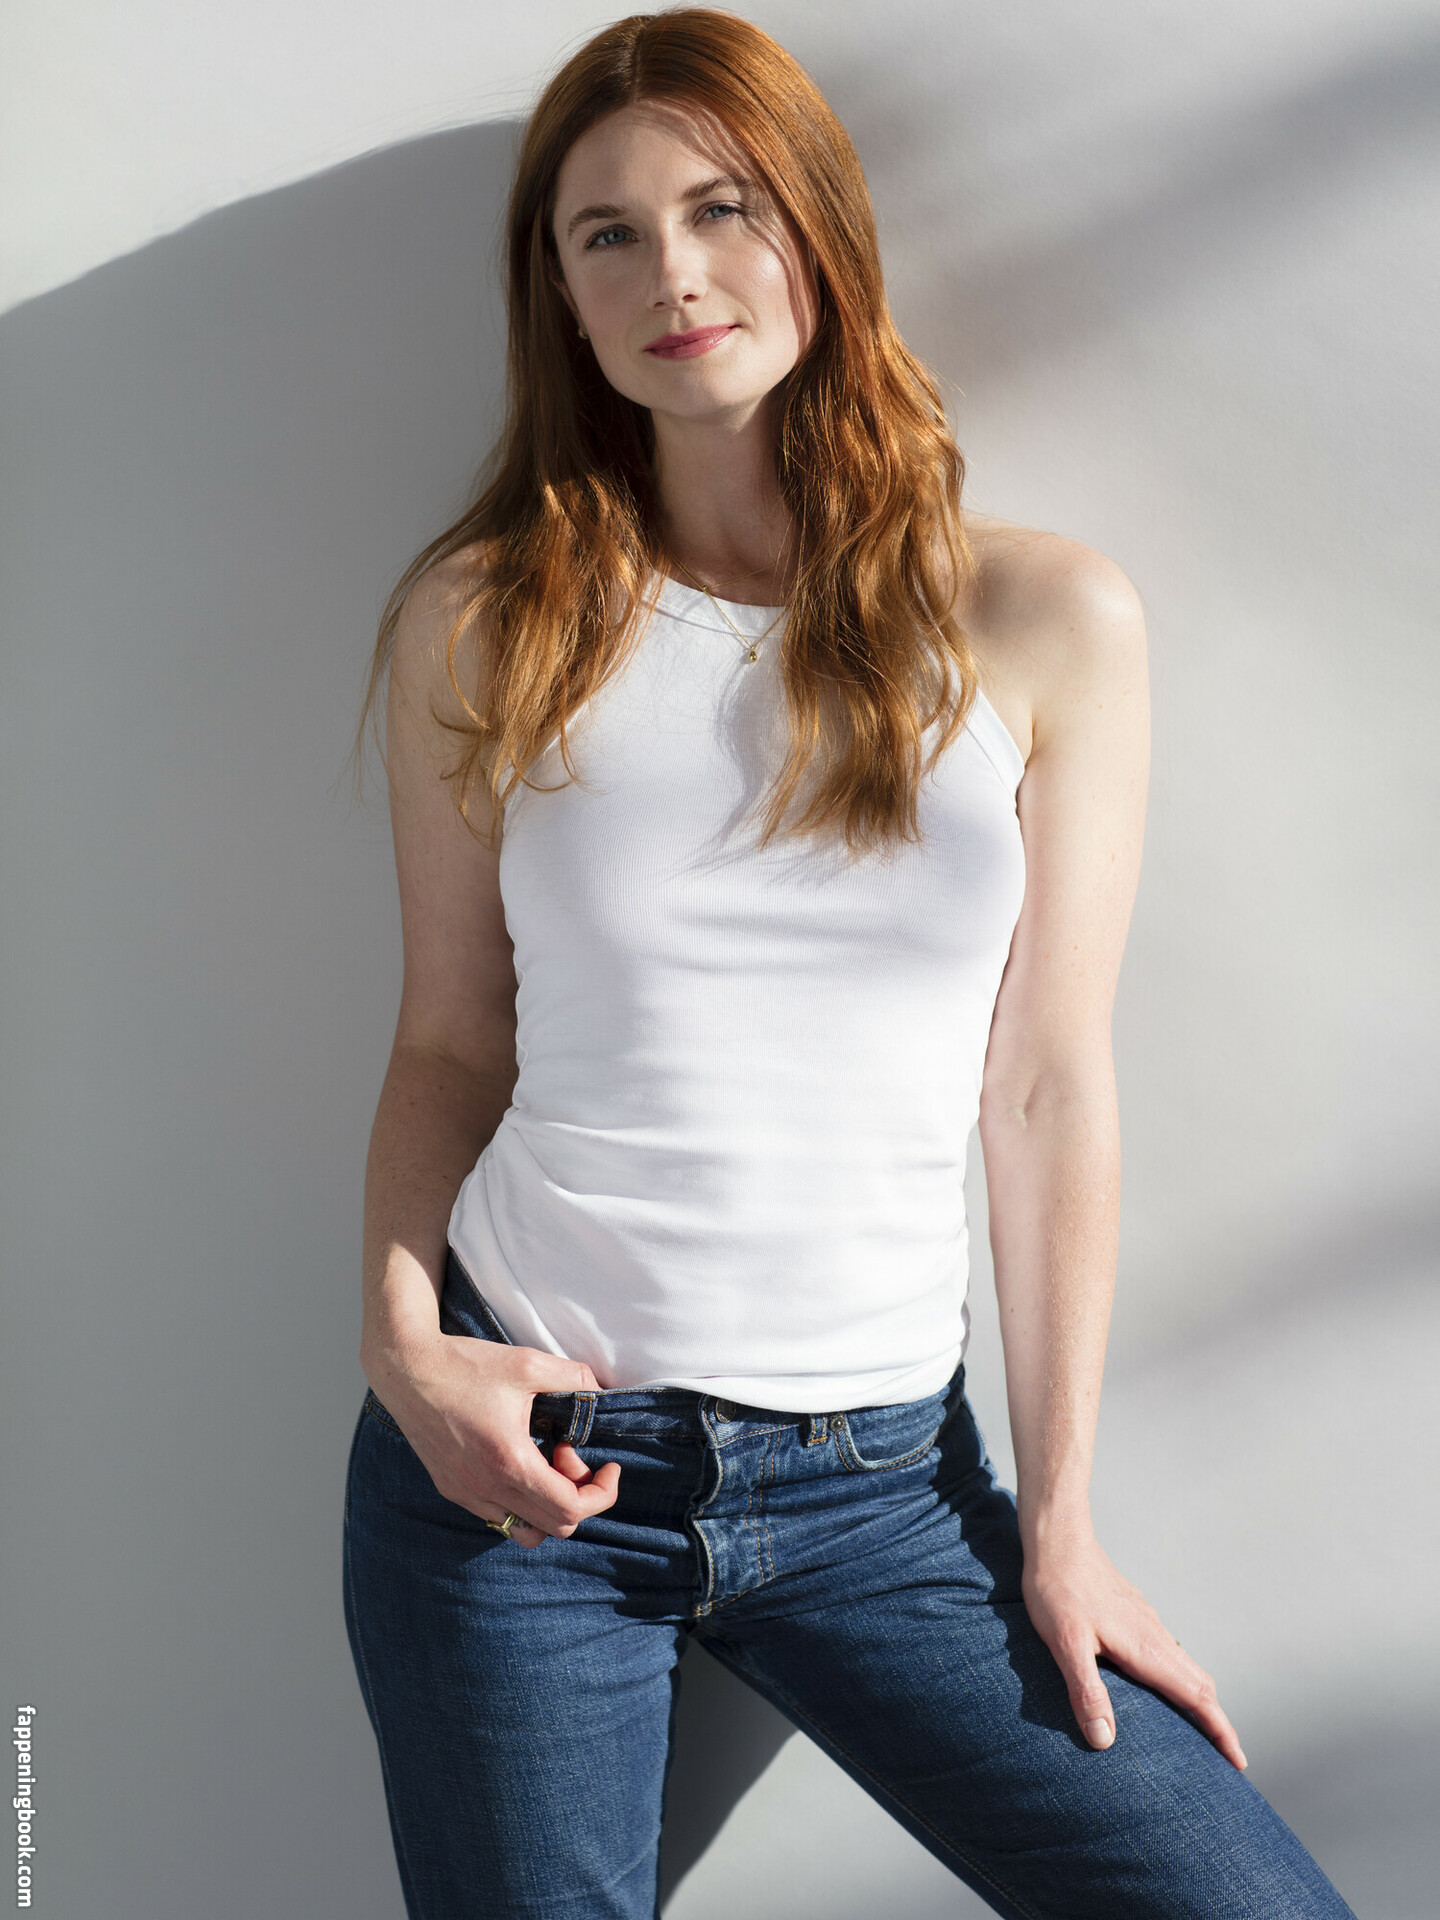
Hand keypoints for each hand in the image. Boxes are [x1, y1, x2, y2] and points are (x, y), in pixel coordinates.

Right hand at [361, 1329, 619, 1548]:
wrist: (406, 1369)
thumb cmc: (466, 1365)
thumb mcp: (528, 1363)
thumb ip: (574, 1377)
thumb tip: (601, 1391)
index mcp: (509, 1462)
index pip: (570, 1510)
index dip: (602, 1494)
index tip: (609, 1466)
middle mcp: (485, 1488)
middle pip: (553, 1527)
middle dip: (577, 1494)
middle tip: (568, 1450)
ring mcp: (466, 1494)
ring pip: (525, 1531)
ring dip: (548, 1505)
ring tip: (544, 1460)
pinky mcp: (452, 1489)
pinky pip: (498, 1517)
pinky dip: (521, 1501)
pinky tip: (518, 1460)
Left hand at [1020, 1523, 1246, 1769]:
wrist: (1056, 1539)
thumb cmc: (1058, 1589)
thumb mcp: (1066, 1643)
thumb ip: (1087, 1691)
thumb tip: (1105, 1741)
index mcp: (1145, 1648)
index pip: (1196, 1696)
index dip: (1220, 1731)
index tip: (1238, 1761)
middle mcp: (1154, 1635)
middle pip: (1200, 1683)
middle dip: (1217, 1722)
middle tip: (1225, 1757)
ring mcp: (1146, 1622)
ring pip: (1185, 1666)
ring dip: (1198, 1700)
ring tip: (1197, 1729)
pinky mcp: (1133, 1613)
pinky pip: (1167, 1652)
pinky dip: (1177, 1678)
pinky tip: (1157, 1685)